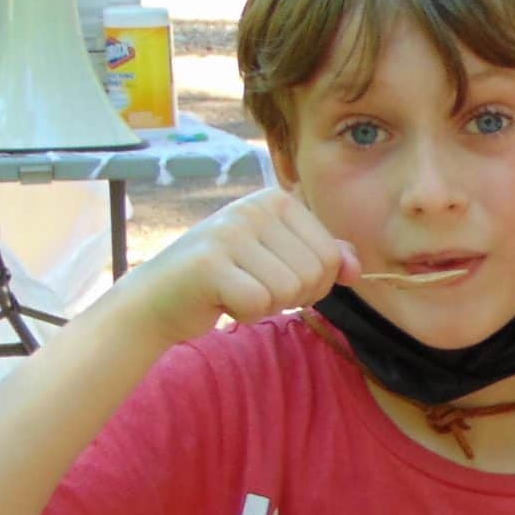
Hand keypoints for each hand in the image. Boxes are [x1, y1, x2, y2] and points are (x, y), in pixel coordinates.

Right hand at [120, 187, 357, 347]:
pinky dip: (244, 314)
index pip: (331, 256)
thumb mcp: (279, 258)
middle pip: (314, 273)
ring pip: (289, 290)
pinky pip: (258, 303)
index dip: (314, 283)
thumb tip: (355, 268)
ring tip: (236, 290)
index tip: (275, 275)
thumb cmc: (227, 279)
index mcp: (275, 200)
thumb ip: (322, 256)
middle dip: (292, 295)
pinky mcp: (209, 263)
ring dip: (267, 304)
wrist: (159, 297)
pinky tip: (220, 300)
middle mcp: (252, 207)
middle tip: (253, 286)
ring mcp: (228, 231)